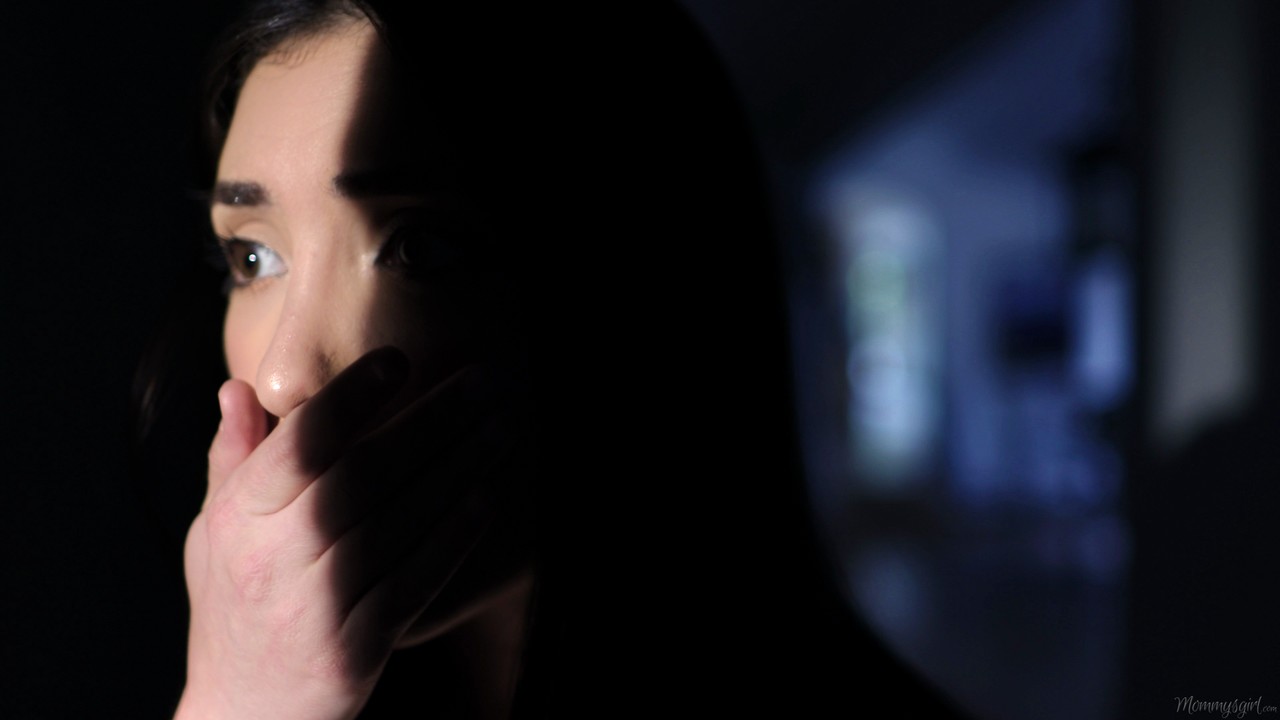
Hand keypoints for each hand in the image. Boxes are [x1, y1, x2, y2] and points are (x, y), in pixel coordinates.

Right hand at [174, 349, 505, 719]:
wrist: (240, 715)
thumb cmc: (233, 608)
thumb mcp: (212, 532)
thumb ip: (232, 459)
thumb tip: (240, 387)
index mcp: (238, 518)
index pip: (300, 445)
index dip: (351, 398)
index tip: (399, 359)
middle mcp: (276, 559)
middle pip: (367, 473)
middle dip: (435, 421)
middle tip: (487, 383)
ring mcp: (318, 606)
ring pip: (402, 522)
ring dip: (459, 470)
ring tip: (500, 429)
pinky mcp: (356, 649)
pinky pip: (417, 581)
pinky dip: (454, 538)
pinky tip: (485, 501)